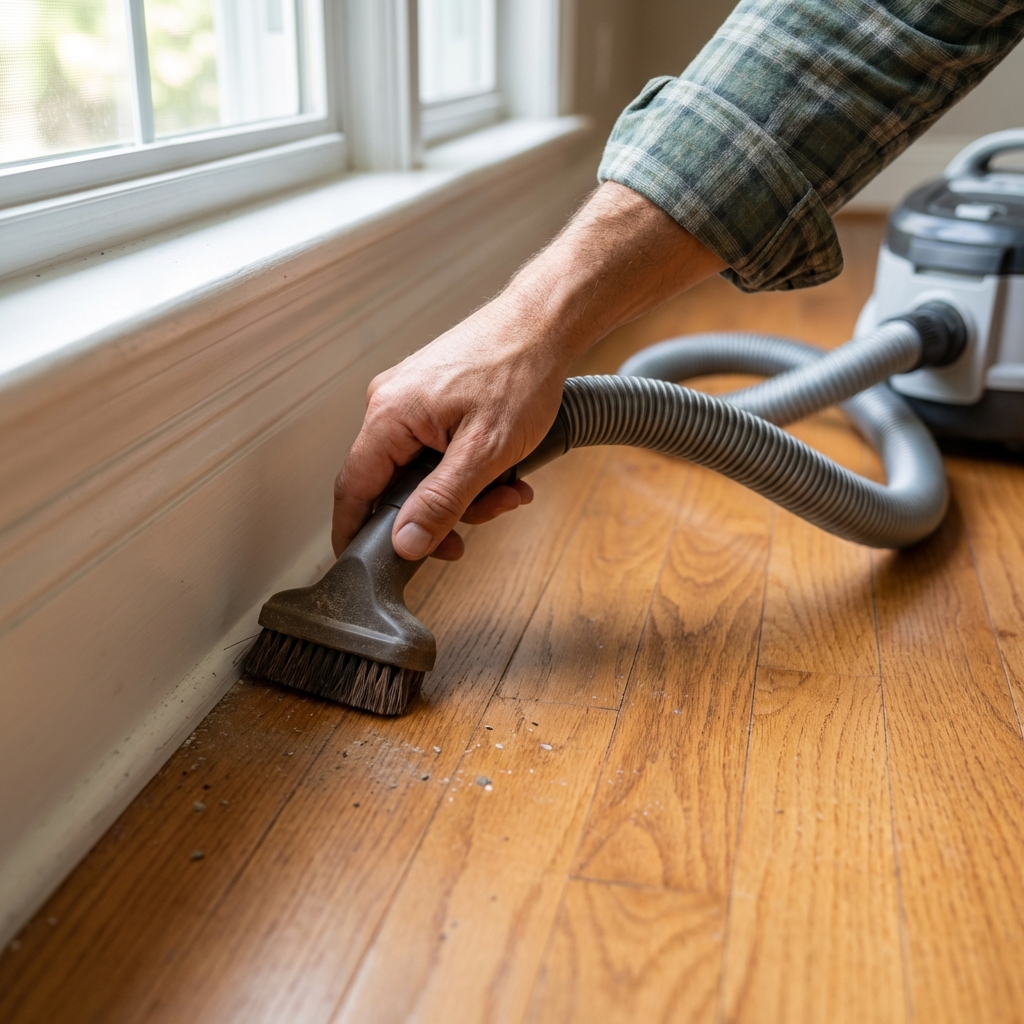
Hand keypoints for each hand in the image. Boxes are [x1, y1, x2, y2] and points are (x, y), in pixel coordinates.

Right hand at [332, 182, 725, 559]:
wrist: (545, 324)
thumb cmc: (519, 373)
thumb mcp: (485, 453)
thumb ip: (440, 502)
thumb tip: (405, 543)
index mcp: (389, 415)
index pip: (352, 489)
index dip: (355, 533)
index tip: (364, 566)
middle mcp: (390, 404)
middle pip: (394, 485)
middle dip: (441, 512)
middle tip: (482, 519)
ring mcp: (411, 400)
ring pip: (423, 471)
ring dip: (466, 491)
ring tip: (509, 486)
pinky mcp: (432, 399)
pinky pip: (438, 450)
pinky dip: (469, 467)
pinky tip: (505, 468)